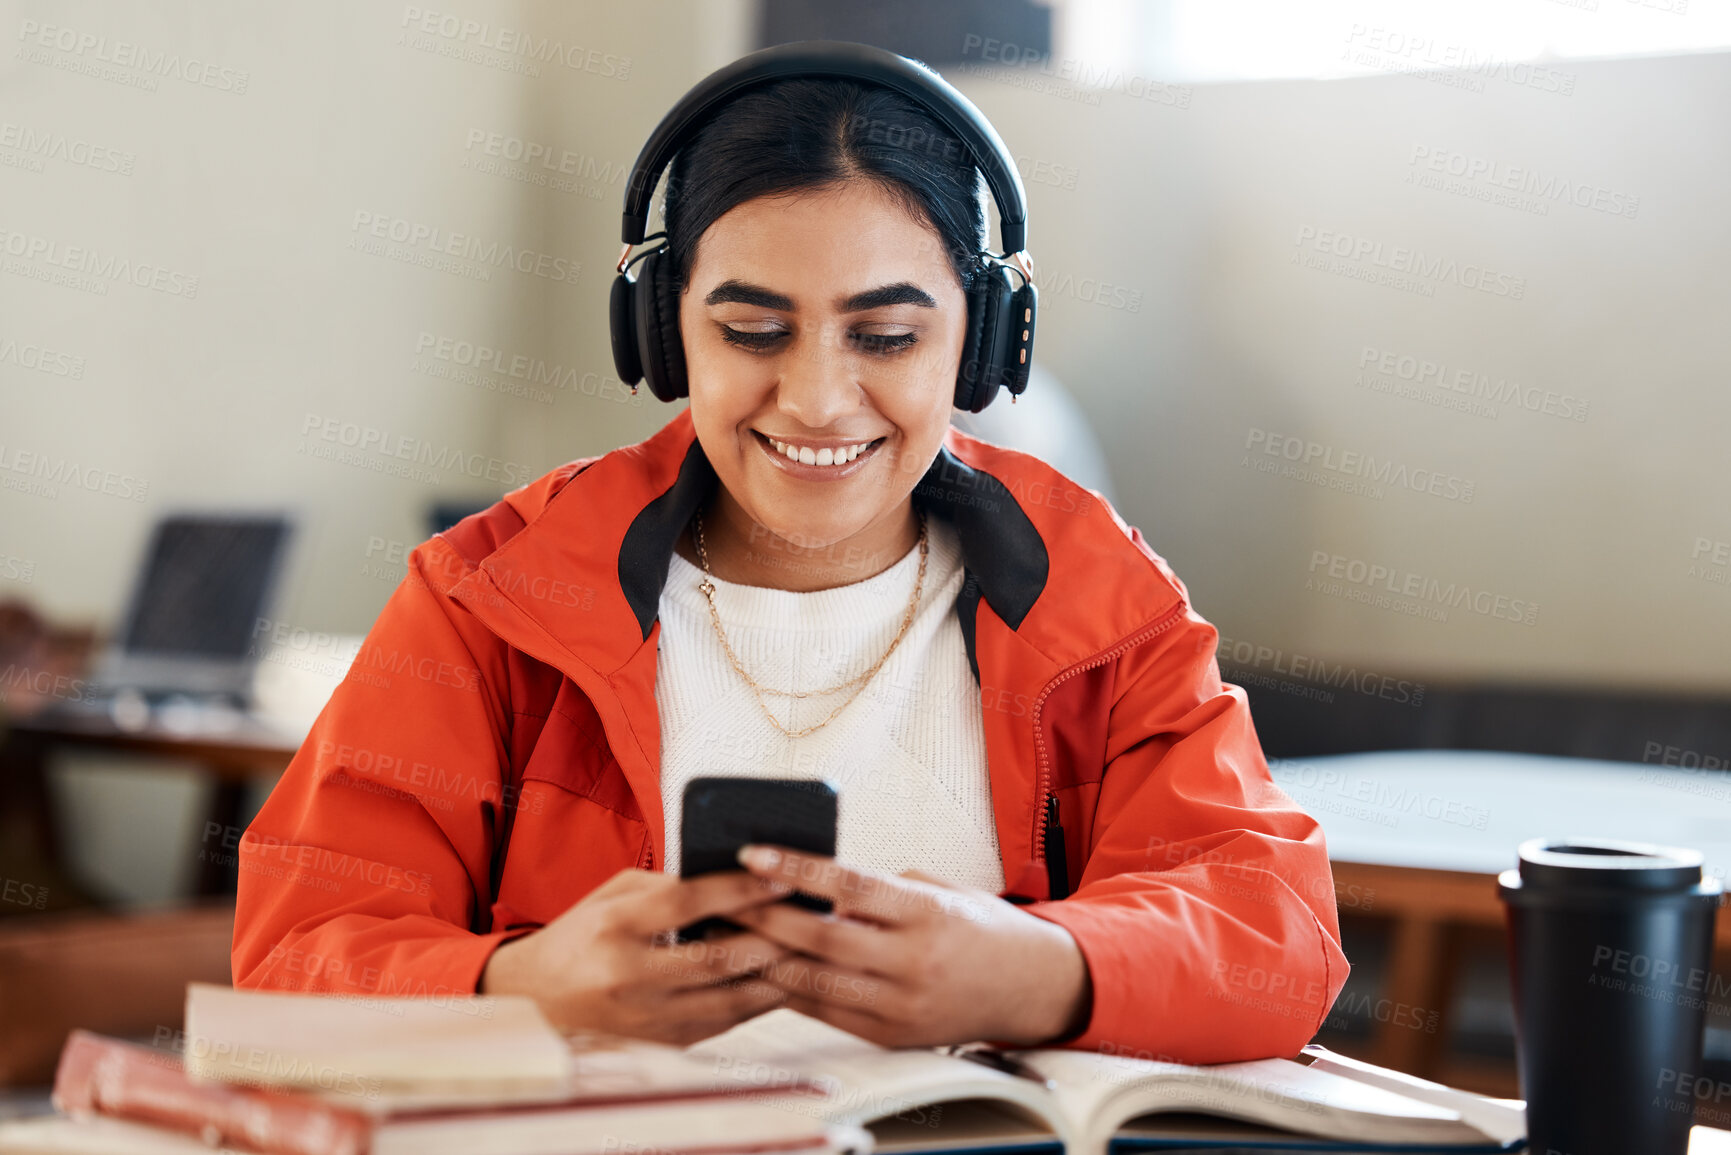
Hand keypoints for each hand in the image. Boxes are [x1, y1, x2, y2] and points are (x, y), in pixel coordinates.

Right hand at [479, 867, 798, 1044]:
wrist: (533, 1001)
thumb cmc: (578, 938)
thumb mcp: (611, 896)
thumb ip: (666, 886)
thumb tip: (728, 881)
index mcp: (616, 926)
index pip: (689, 902)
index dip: (742, 889)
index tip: (782, 878)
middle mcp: (629, 975)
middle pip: (719, 956)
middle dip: (772, 936)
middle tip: (809, 917)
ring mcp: (645, 1016)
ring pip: (728, 999)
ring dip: (774, 975)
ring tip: (806, 952)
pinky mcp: (658, 1043)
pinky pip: (721, 1024)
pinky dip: (754, 1003)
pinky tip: (778, 982)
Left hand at [729, 846, 1092, 1047]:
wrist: (1033, 987)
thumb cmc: (981, 929)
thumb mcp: (938, 891)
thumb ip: (881, 889)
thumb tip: (816, 879)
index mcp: (927, 914)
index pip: (850, 885)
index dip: (796, 868)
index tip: (753, 853)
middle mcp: (914, 961)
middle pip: (821, 937)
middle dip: (763, 916)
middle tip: (721, 896)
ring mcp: (902, 1004)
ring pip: (815, 982)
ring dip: (765, 957)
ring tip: (727, 935)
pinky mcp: (893, 1035)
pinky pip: (827, 1013)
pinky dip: (790, 991)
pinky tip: (762, 971)